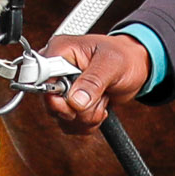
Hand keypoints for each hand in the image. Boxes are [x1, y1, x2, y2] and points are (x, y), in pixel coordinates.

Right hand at [35, 33, 151, 133]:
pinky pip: (68, 124)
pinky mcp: (68, 104)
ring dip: (85, 117)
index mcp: (60, 51)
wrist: (135, 66)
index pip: (39, 76)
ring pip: (60, 117)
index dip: (53, 92)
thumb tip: (75, 101)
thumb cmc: (124, 56)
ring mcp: (61, 89)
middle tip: (97, 97)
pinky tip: (98, 107)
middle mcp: (56, 70)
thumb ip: (93, 81)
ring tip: (101, 99)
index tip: (71, 99)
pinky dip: (86, 122)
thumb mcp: (112, 64)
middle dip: (77, 108)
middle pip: (50, 102)